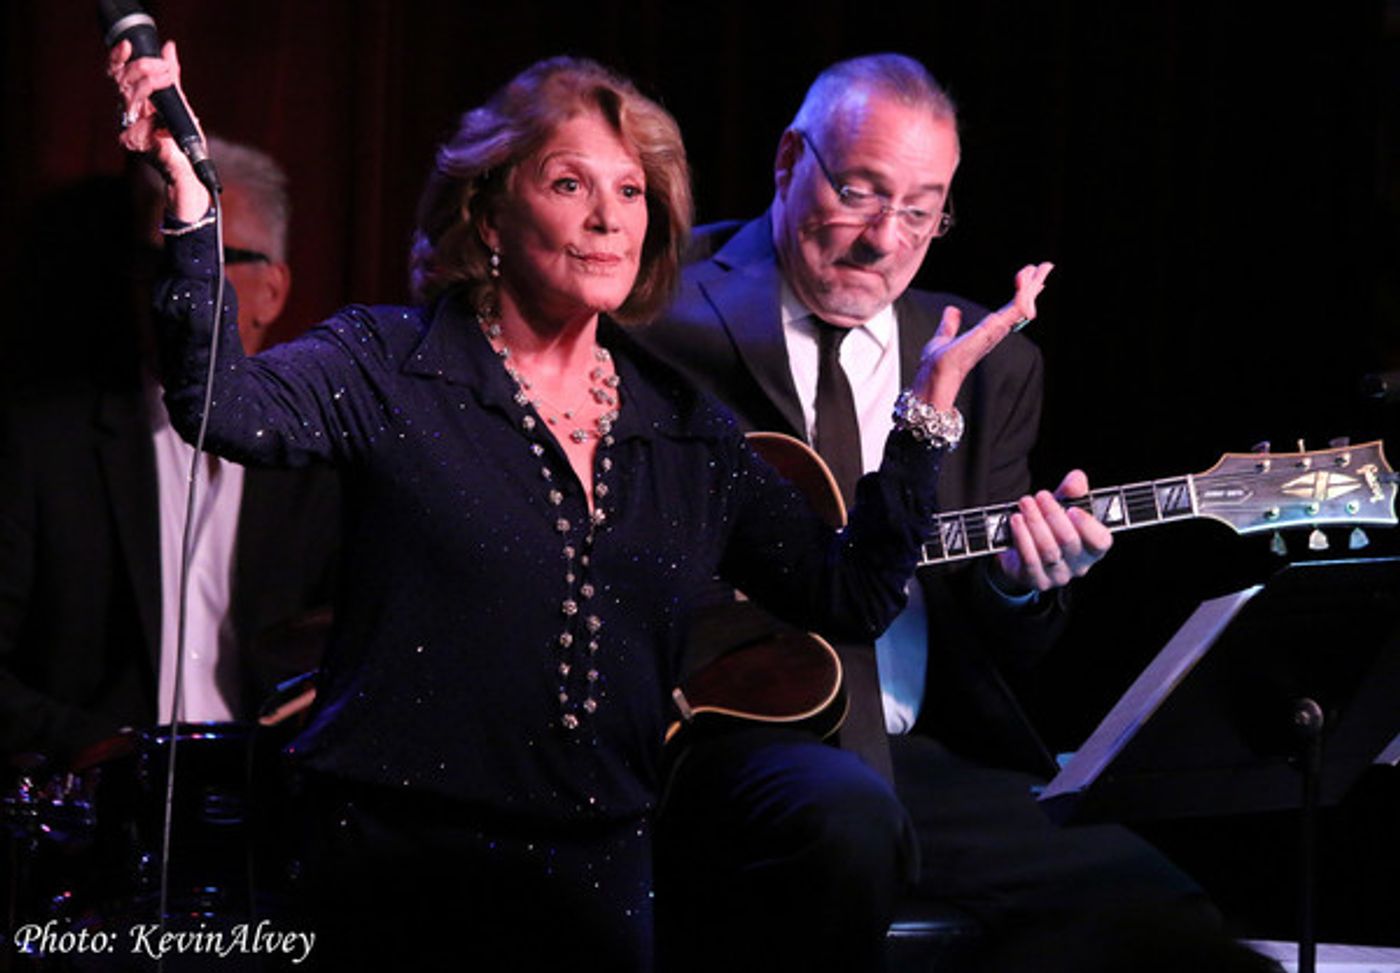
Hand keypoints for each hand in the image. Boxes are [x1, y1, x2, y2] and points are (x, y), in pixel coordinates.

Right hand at [106, 38, 209, 220]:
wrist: (191, 173)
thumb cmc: (184, 141)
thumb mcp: (181, 103)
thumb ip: (172, 76)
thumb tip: (169, 47)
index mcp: (135, 102)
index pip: (118, 76)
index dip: (119, 58)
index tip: (128, 44)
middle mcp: (129, 114)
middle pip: (122, 83)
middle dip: (141, 68)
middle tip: (162, 66)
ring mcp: (131, 129)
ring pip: (129, 99)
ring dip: (149, 85)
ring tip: (168, 81)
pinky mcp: (136, 145)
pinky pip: (137, 126)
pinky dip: (153, 120)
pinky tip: (164, 123)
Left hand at [912, 262, 1053, 409]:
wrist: (935, 376)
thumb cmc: (938, 365)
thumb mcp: (944, 337)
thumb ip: (950, 325)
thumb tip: (952, 311)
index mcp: (987, 331)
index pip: (1011, 309)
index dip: (1022, 292)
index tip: (1029, 274)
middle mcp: (995, 332)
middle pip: (1022, 305)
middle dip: (1034, 285)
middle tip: (1045, 266)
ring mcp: (996, 331)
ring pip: (1023, 305)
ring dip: (1032, 286)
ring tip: (1040, 268)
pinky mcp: (992, 330)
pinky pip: (1015, 309)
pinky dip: (1022, 294)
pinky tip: (1025, 280)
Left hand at [992, 469, 1112, 594]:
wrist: (1020, 554)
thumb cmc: (1049, 527)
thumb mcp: (1062, 507)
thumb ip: (1072, 492)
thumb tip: (1077, 478)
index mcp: (1093, 548)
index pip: (1100, 541)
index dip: (1087, 525)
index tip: (1073, 508)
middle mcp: (1079, 565)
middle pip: (1069, 541)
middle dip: (1053, 515)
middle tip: (1040, 496)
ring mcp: (1058, 576)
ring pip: (1048, 550)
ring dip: (1035, 522)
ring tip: (1025, 503)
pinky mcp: (1036, 580)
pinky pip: (1029, 559)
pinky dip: (1022, 537)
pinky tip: (1016, 520)